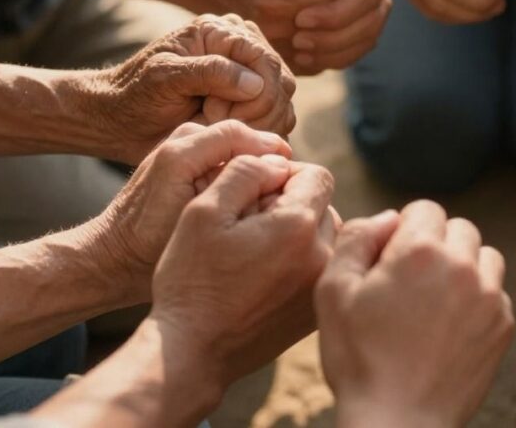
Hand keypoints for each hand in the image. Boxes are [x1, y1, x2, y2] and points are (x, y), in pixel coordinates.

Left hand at [80, 14, 295, 163]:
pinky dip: (258, 138)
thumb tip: (257, 83)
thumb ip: (208, 72)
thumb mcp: (164, 76)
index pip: (266, 61)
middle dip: (253, 114)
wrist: (123, 122)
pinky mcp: (255, 107)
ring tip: (213, 130)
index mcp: (224, 32)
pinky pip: (279, 124)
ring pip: (284, 107)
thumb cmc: (136, 94)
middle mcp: (244, 50)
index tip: (213, 114)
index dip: (252, 95)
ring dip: (255, 129)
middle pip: (281, 84)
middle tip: (211, 122)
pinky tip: (226, 139)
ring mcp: (253, 79)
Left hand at [85, 120, 291, 303]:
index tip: (293, 175)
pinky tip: (253, 192)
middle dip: (266, 155)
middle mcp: (178, 141)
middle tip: (291, 181)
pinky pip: (220, 153)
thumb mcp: (196, 221)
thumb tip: (277, 167)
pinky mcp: (179, 158)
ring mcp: (177, 147)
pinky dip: (239, 167)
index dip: (271, 150)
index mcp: (180, 152)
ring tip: (275, 187)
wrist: (114, 255)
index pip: (241, 133)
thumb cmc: (151, 247)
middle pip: (239, 135)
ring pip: (232, 145)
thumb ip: (233, 186)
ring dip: (255, 161)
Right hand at [151, 154, 337, 386]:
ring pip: (324, 236)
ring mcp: (322, 286)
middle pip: (324, 205)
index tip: (254, 194)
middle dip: (292, 204)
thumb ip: (245, 171)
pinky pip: (319, 267)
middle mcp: (322, 256)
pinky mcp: (316, 310)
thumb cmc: (191, 278)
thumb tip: (278, 163)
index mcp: (298, 226)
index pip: (317, 175)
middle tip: (249, 226)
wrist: (192, 352)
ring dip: (298, 232)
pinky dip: (300, 262)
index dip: (284, 175)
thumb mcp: (204, 210)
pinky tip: (264, 276)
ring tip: (256, 252)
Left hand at [286, 0, 392, 74]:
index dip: (338, 7)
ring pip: (369, 34)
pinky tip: (303, 56)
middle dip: (335, 30)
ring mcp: (369, 0)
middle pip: (374, 12)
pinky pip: (357, 49)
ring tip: (297, 47)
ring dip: (334, 46)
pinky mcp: (357, 25)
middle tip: (297, 38)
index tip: (298, 18)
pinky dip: (332, 57)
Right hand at [317, 201, 512, 427]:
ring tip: (435, 301)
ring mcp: (489, 296)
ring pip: (484, 256)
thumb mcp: (333, 290)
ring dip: (464, 267)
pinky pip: (497, 293)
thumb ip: (356, 238)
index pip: (424, 209)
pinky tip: (450, 327)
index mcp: (420, 250)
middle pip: (459, 228)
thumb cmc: (358, 358)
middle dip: (436, 245)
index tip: (391, 261)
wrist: (397, 422)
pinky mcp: (503, 326)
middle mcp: (463, 265)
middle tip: (411, 283)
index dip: (404, 231)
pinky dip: (478, 300)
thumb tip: (388, 219)